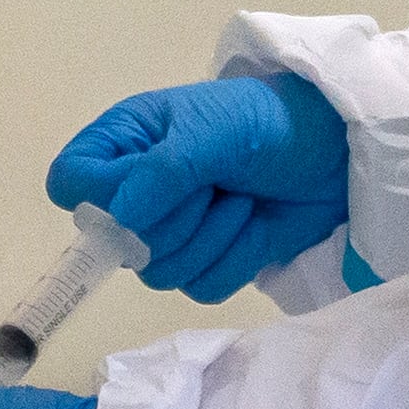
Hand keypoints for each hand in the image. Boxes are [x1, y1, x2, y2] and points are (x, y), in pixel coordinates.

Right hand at [45, 72, 347, 302]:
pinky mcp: (210, 260)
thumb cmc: (272, 121)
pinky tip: (253, 225)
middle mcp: (140, 188)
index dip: (96, 198)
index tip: (140, 194)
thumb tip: (122, 217)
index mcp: (127, 141)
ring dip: (208, 240)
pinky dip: (233, 260)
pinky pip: (199, 287)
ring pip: (158, 273)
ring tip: (239, 200)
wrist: (339, 150)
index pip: (70, 182)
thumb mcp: (216, 129)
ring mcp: (174, 230)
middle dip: (173, 221)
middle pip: (114, 243)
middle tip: (212, 186)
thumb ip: (165, 169)